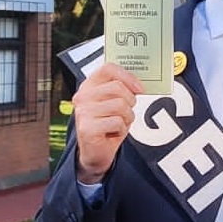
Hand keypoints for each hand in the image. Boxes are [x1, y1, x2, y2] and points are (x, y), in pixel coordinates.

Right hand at [71, 62, 143, 183]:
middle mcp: (83, 96)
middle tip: (126, 112)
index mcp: (89, 86)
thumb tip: (140, 82)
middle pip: (117, 87)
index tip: (139, 88)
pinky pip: (117, 122)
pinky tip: (112, 133)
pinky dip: (121, 129)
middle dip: (130, 101)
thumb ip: (122, 89)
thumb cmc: (107, 125)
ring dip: (127, 117)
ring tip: (118, 124)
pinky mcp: (87, 128)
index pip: (108, 68)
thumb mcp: (115, 103)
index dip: (127, 76)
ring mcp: (83, 112)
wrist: (95, 153)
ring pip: (120, 105)